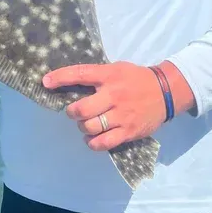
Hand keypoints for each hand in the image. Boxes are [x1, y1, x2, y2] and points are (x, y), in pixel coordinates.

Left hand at [42, 60, 194, 152]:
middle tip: (75, 112)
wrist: (166, 92)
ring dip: (83, 127)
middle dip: (72, 112)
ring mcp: (121, 115)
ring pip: (90, 127)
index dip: (60, 78)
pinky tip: (93, 138)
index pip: (80, 74)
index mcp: (109, 76)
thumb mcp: (117, 69)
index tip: (46, 82)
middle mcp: (113, 95)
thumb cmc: (136, 79)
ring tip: (87, 124)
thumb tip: (70, 84)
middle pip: (81, 109)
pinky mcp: (128, 132)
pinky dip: (93, 142)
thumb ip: (97, 76)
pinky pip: (103, 143)